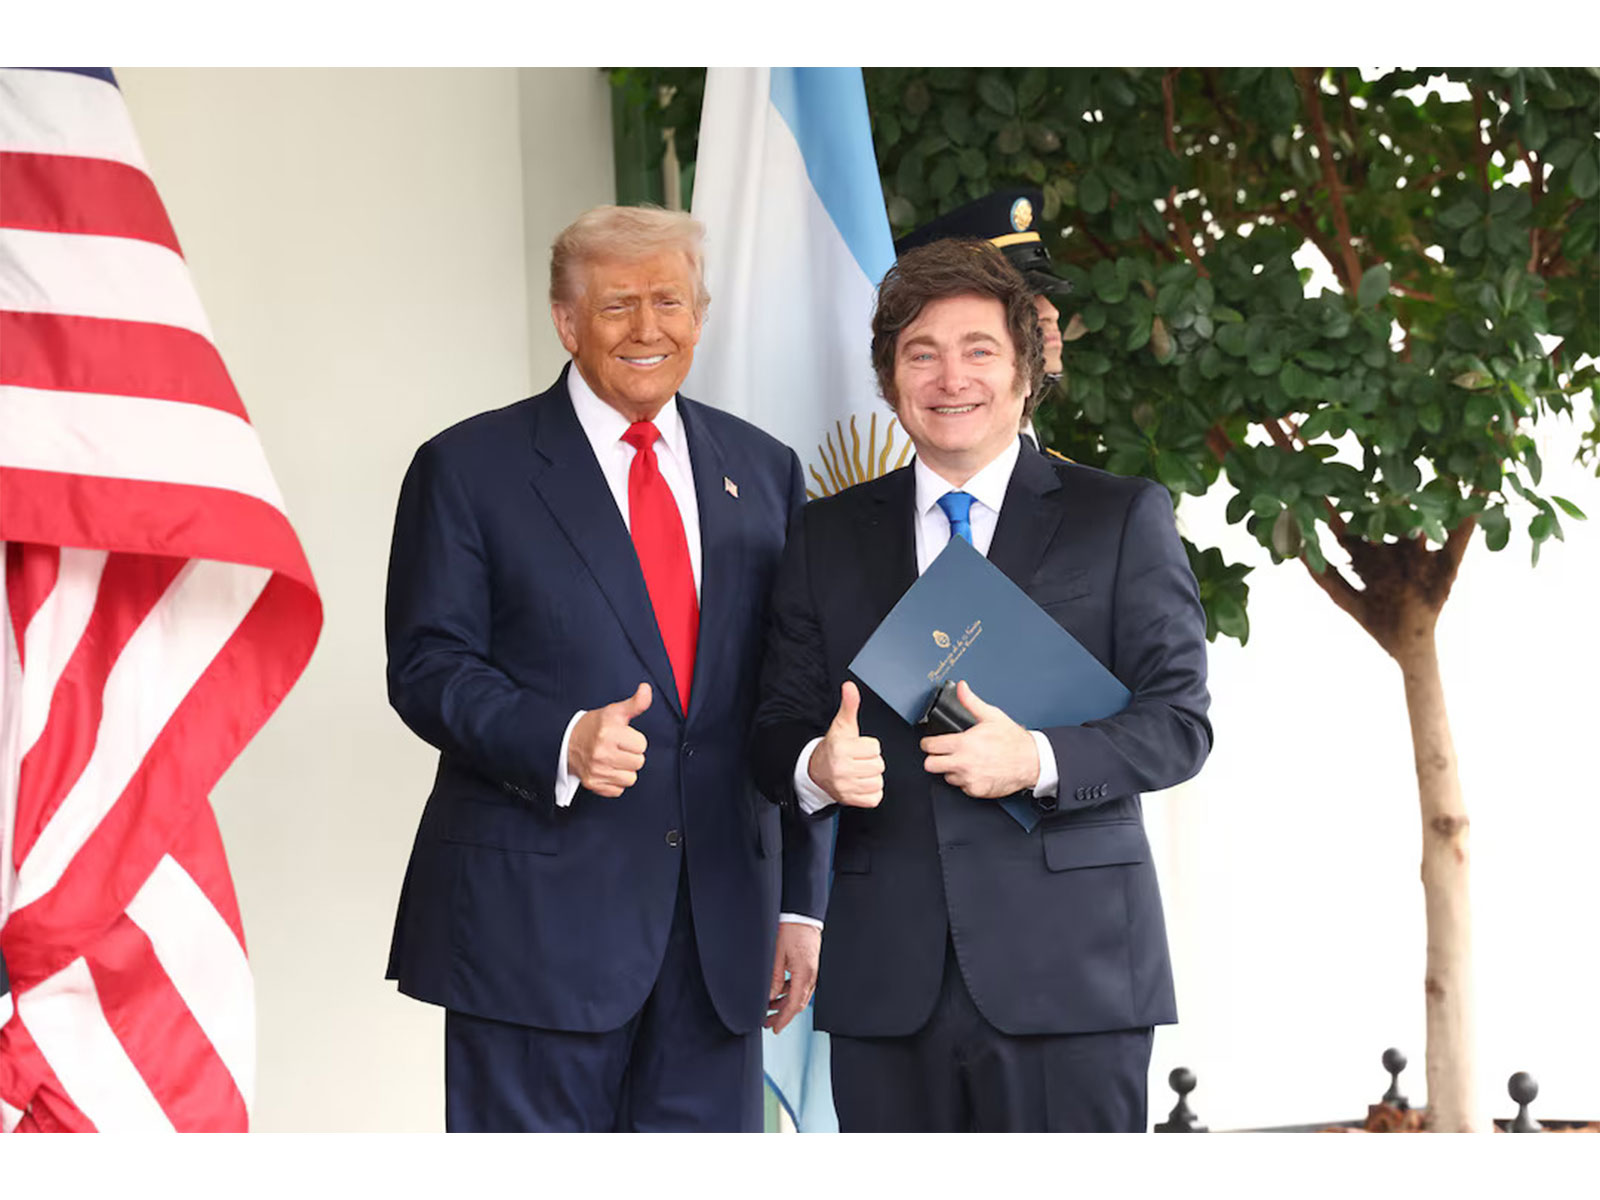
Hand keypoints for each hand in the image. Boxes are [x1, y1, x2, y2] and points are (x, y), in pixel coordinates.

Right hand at [567, 682, 650, 796]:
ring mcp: (596, 770)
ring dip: (625, 770)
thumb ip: (635, 703)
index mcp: (609, 733)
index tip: (623, 737)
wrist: (566, 742)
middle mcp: (601, 753)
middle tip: (618, 748)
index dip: (635, 740)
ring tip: (613, 759)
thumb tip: (646, 689)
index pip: (642, 745)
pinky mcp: (593, 784)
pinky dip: (615, 782)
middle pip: (638, 762)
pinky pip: (618, 790)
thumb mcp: (614, 712)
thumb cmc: (594, 726)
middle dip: (631, 755)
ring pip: (630, 778)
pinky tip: (607, 770)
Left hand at [766, 921, 821, 1033]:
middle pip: (798, 1002)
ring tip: (769, 1007)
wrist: (802, 912)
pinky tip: (777, 991)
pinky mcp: (809, 964)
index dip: (784, 1019)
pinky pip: (800, 984)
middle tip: (767, 1022)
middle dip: (782, 1014)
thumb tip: (770, 997)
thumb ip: (774, 978)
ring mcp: (812, 969)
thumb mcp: (776, 955)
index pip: (795, 1005)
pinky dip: (789, 991)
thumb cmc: (790, 928)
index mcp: (805, 973)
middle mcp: (811, 974)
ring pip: (799, 994)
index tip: (775, 1029)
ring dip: (784, 1003)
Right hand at [806, 682, 883, 807]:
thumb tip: (850, 686)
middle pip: (879, 766)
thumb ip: (849, 705)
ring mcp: (845, 787)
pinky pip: (875, 798)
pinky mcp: (849, 800)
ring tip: (859, 771)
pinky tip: (860, 783)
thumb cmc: (834, 746)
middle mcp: (841, 769)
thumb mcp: (842, 725)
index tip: (858, 747)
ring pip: (878, 782)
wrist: (816, 769)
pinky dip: (871, 792)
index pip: (875, 748)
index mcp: (841, 749)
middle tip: (858, 759)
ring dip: (872, 777)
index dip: (869, 747)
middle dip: (871, 761)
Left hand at [919, 680, 1039, 797]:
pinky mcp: (976, 791)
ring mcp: (969, 778)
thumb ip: (971, 702)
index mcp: (963, 743)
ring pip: (946, 777)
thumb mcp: (991, 716)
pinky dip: (965, 781)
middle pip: (930, 765)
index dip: (928, 743)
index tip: (931, 743)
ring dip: (951, 770)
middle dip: (934, 758)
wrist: (1031, 761)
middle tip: (942, 754)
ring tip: (964, 762)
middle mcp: (963, 762)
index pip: (930, 746)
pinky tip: (975, 771)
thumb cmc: (1013, 740)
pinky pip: (961, 787)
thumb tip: (961, 688)